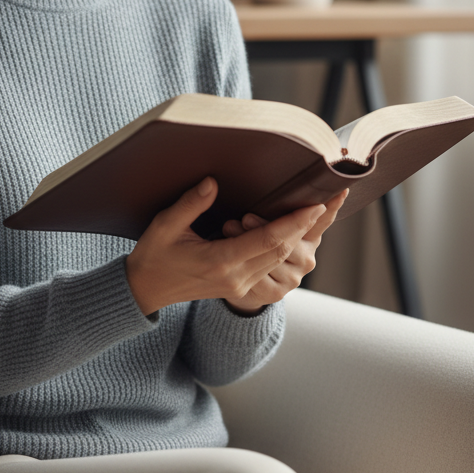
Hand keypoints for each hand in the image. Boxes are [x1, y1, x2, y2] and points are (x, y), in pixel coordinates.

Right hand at [124, 178, 346, 316]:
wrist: (146, 289)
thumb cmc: (154, 255)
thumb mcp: (165, 225)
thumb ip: (191, 204)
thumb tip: (213, 182)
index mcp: (219, 261)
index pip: (267, 240)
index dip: (293, 222)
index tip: (314, 204)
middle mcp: (236, 277)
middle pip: (282, 250)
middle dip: (307, 225)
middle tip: (327, 200)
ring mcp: (240, 284)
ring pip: (281, 259)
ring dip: (300, 236)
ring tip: (317, 211)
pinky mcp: (241, 286)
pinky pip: (271, 265)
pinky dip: (286, 245)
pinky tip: (294, 228)